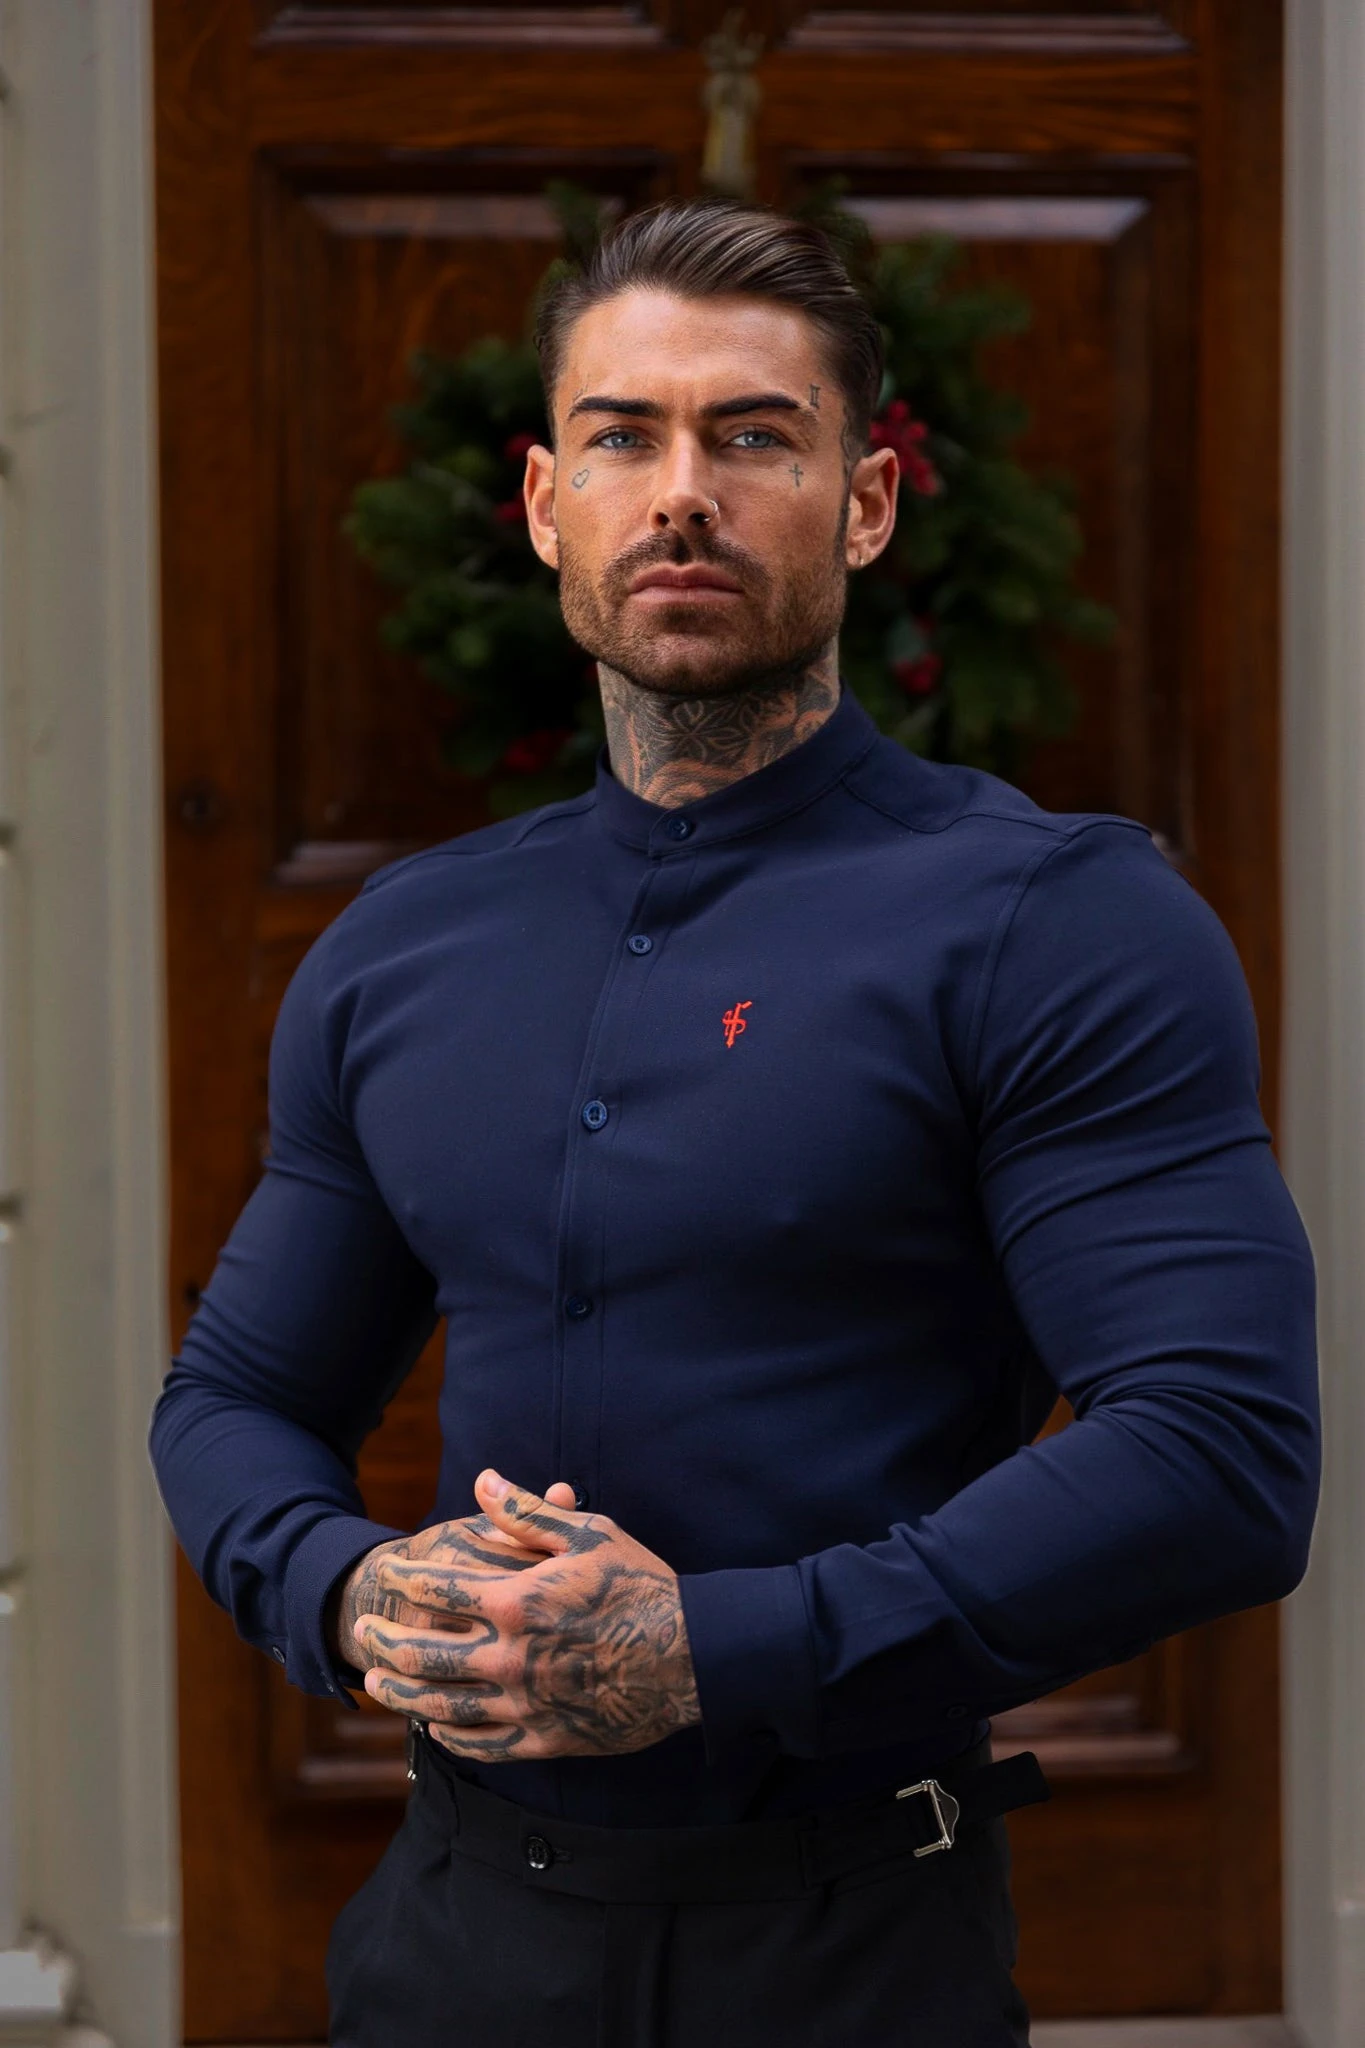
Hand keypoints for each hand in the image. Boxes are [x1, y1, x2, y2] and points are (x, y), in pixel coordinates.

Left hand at [352, 1469, 702, 1760]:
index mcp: (517, 1604)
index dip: (404, 1580)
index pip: (438, 1592)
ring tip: (376, 1684)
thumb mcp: (588, 1534)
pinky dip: (451, 1739)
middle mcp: (512, 1659)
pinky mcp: (546, 1741)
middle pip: (425, 1657)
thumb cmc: (643, 1586)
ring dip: (401, 1695)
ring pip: (443, 1708)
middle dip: (384, 1642)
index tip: (387, 1572)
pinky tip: (435, 1729)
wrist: (694, 1657)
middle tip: (362, 1631)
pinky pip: (485, 1746)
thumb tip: (482, 1480)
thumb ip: (527, 1512)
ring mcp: (526, 1705)